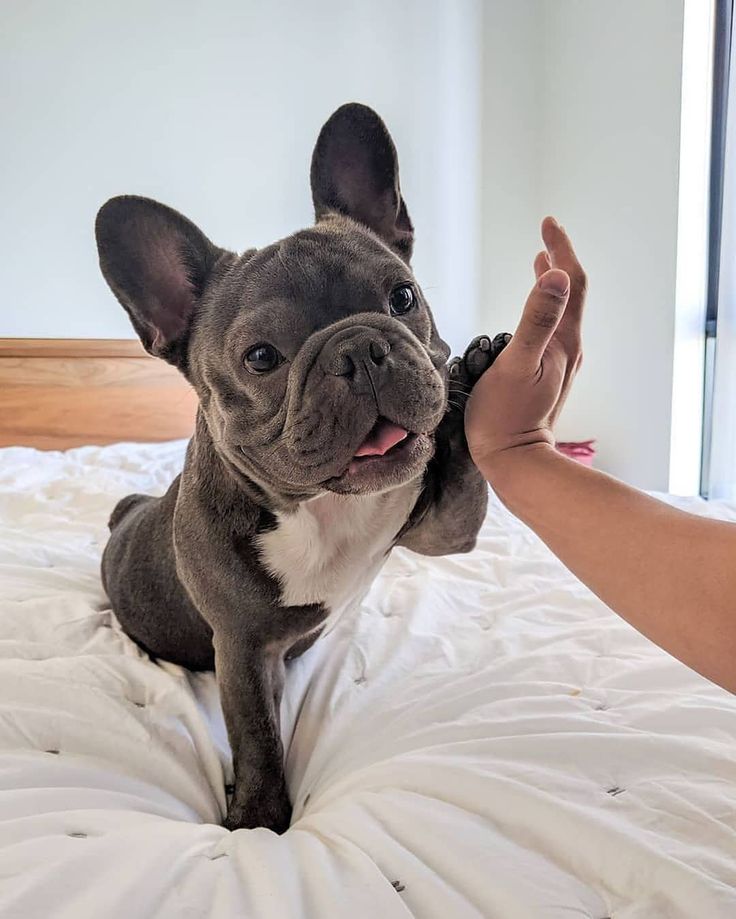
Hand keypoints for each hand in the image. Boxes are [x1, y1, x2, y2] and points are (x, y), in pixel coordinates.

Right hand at [465, 218, 586, 474]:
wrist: (513, 462)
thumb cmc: (505, 416)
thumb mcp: (517, 363)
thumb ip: (536, 319)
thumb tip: (556, 275)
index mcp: (565, 341)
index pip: (571, 282)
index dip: (561, 249)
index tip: (547, 223)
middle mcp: (568, 349)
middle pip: (570, 294)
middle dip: (558, 261)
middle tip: (545, 235)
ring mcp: (559, 364)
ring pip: (560, 313)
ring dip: (551, 284)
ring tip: (539, 264)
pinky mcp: (546, 376)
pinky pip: (550, 331)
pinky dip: (542, 309)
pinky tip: (530, 313)